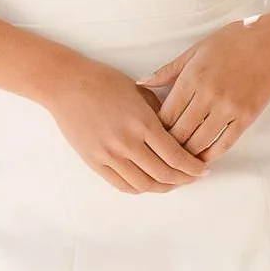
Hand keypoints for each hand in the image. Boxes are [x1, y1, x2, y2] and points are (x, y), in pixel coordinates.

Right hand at [40, 56, 208, 195]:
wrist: (67, 86)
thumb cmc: (104, 83)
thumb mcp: (140, 93)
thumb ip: (159, 116)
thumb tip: (177, 136)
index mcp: (142, 123)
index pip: (176, 156)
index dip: (193, 168)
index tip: (202, 169)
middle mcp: (127, 143)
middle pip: (164, 174)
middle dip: (184, 180)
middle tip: (192, 178)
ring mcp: (109, 155)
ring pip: (144, 185)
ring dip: (163, 187)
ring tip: (173, 182)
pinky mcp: (95, 162)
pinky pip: (123, 185)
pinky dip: (140, 188)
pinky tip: (149, 183)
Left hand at [144, 16, 269, 160]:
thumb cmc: (234, 41)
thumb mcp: (196, 50)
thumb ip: (169, 70)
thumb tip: (142, 83)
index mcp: (192, 78)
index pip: (166, 114)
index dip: (156, 130)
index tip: (152, 136)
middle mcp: (208, 95)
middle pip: (179, 132)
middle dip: (169, 146)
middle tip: (162, 153)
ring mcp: (228, 108)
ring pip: (199, 142)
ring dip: (188, 154)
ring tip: (180, 159)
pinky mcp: (246, 117)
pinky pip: (224, 143)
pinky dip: (211, 154)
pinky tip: (203, 158)